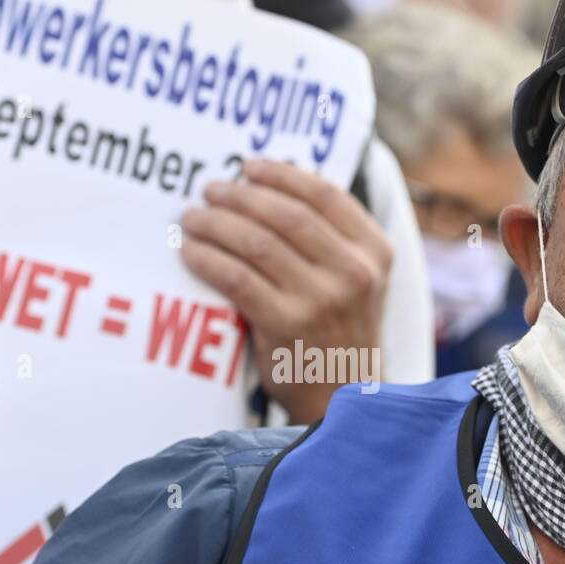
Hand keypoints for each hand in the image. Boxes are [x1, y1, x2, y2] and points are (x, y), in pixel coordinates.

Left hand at [180, 158, 391, 422]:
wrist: (340, 396)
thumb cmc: (337, 331)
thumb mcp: (357, 281)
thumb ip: (330, 240)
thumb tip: (268, 188)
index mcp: (374, 251)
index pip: (325, 195)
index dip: (281, 175)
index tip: (248, 167)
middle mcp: (353, 272)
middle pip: (285, 215)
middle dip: (240, 196)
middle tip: (210, 190)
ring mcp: (320, 299)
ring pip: (256, 242)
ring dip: (216, 223)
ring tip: (191, 218)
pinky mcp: (286, 325)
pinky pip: (236, 278)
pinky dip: (207, 258)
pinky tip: (190, 252)